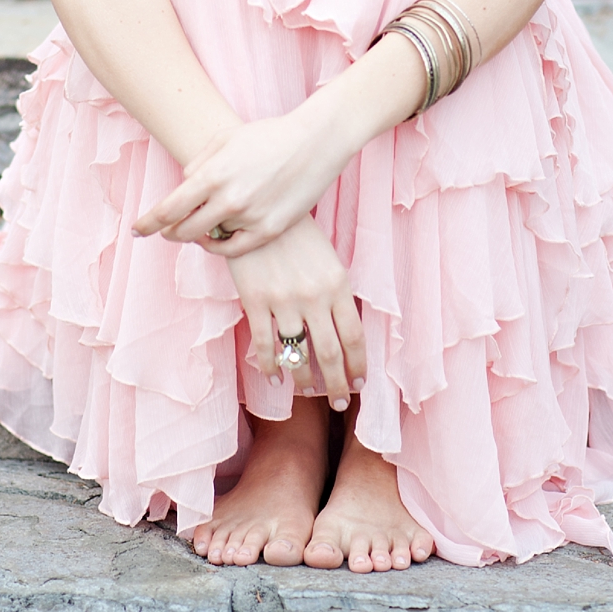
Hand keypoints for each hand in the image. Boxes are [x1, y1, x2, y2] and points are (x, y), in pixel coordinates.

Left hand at [136, 107, 351, 258]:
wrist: (314, 142)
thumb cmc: (266, 136)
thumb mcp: (223, 140)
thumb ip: (196, 165)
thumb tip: (182, 187)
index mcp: (211, 175)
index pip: (167, 209)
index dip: (147, 223)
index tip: (136, 229)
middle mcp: (228, 199)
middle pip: (183, 230)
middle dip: (169, 232)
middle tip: (166, 231)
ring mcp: (250, 217)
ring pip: (210, 237)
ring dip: (200, 234)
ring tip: (201, 224)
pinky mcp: (270, 230)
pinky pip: (235, 250)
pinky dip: (221, 247)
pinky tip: (218, 239)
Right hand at [223, 217, 364, 403]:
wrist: (254, 209)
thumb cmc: (294, 233)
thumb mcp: (326, 259)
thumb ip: (335, 293)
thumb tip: (341, 331)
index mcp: (337, 285)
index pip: (354, 337)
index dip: (358, 365)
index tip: (358, 384)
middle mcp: (314, 297)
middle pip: (331, 352)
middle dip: (337, 382)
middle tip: (338, 402)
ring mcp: (283, 301)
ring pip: (298, 353)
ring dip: (304, 379)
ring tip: (308, 392)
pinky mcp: (255, 301)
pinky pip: (266, 343)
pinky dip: (271, 365)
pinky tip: (276, 378)